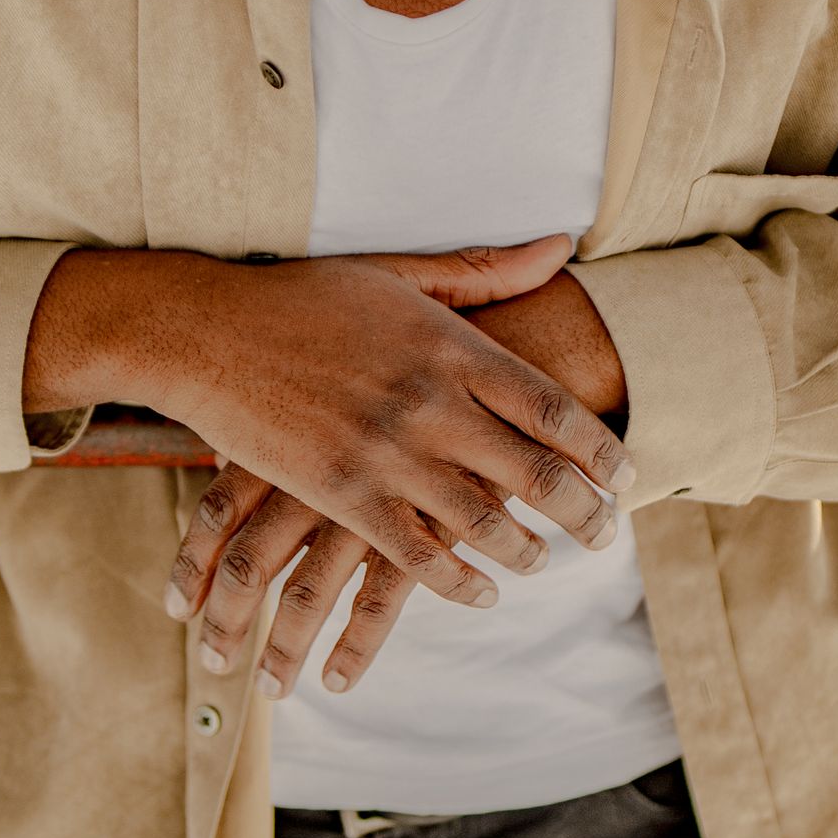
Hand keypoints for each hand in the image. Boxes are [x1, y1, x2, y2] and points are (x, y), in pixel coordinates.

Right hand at [102, 234, 632, 616]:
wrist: (209, 331)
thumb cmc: (305, 297)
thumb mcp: (399, 272)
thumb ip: (485, 270)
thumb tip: (561, 245)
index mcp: (450, 344)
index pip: (552, 406)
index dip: (600, 449)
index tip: (628, 475)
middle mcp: (431, 400)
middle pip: (536, 472)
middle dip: (585, 514)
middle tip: (609, 537)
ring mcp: (387, 451)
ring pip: (484, 521)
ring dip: (529, 554)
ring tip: (551, 565)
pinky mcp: (341, 492)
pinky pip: (416, 553)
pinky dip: (458, 581)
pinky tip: (481, 592)